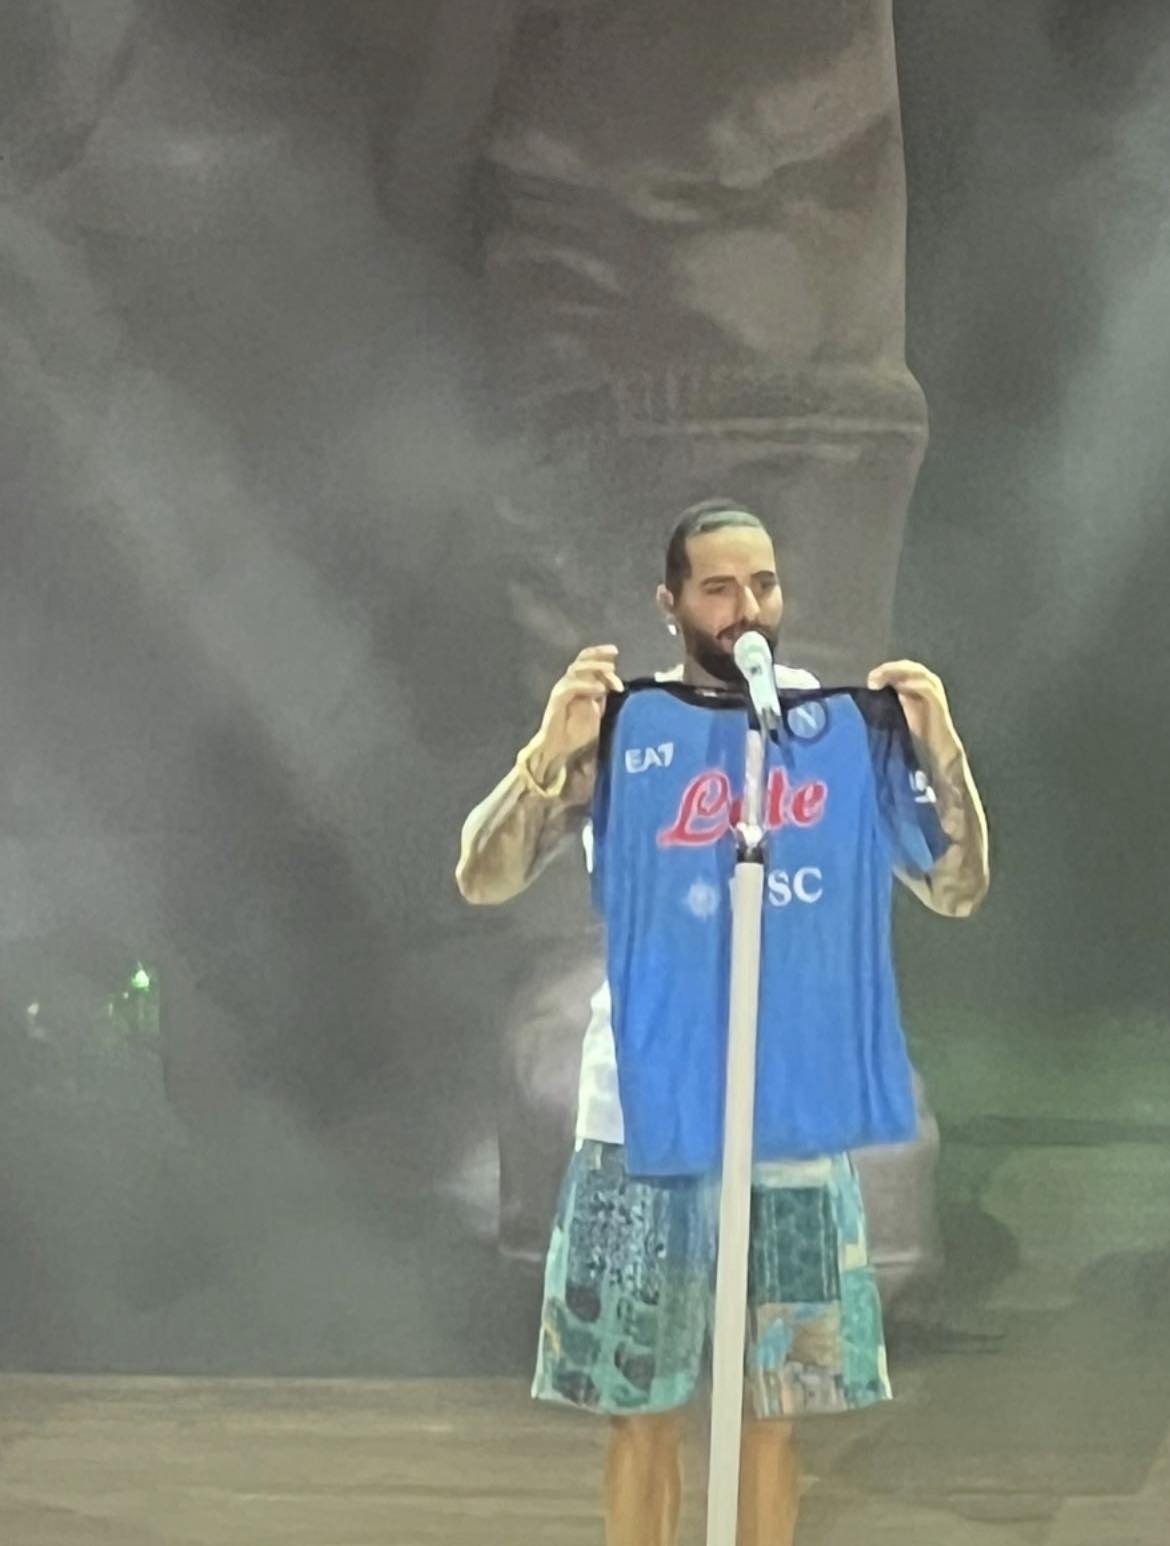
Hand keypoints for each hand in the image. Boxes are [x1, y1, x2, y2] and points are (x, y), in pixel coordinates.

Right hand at [533, 645, 623, 769]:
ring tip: (610, 669)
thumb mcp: (597, 712)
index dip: (601, 655)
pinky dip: (586, 685)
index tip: (615, 652)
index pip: (588, 662)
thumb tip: (615, 684)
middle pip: (582, 661)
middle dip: (599, 655)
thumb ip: (603, 698)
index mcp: (578, 684)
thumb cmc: (577, 732)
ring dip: (595, 667)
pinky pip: (571, 687)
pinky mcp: (557, 699)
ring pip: (576, 670)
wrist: (559, 748)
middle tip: (613, 655)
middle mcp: (569, 683)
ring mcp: (562, 690)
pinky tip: (600, 688)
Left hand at [867, 659, 959, 754]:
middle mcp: (927, 682)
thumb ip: (889, 695)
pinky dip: (914, 684)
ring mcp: (934, 690)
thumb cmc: (917, 730)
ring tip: (881, 678)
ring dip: (898, 673)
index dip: (884, 669)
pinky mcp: (938, 701)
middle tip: (872, 678)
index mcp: (917, 682)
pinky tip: (900, 686)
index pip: (899, 667)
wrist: (937, 748)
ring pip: (917, 672)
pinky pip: (927, 688)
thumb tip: (869, 686)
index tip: (868, 678)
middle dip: (888, 669)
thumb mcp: (899, 708)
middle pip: (907, 666)